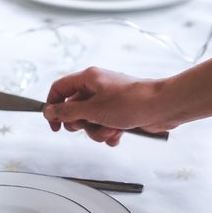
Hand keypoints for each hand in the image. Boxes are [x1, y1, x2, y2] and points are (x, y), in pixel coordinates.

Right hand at [43, 67, 176, 145]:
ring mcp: (109, 101)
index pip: (59, 89)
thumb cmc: (132, 102)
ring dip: (97, 131)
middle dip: (81, 124)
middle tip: (88, 125)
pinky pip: (105, 126)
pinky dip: (109, 133)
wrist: (162, 107)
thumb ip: (67, 112)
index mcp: (88, 78)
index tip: (54, 125)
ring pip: (90, 122)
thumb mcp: (93, 110)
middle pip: (74, 109)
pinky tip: (119, 133)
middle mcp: (97, 88)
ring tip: (110, 129)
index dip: (53, 107)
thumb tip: (49, 111)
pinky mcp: (120, 113)